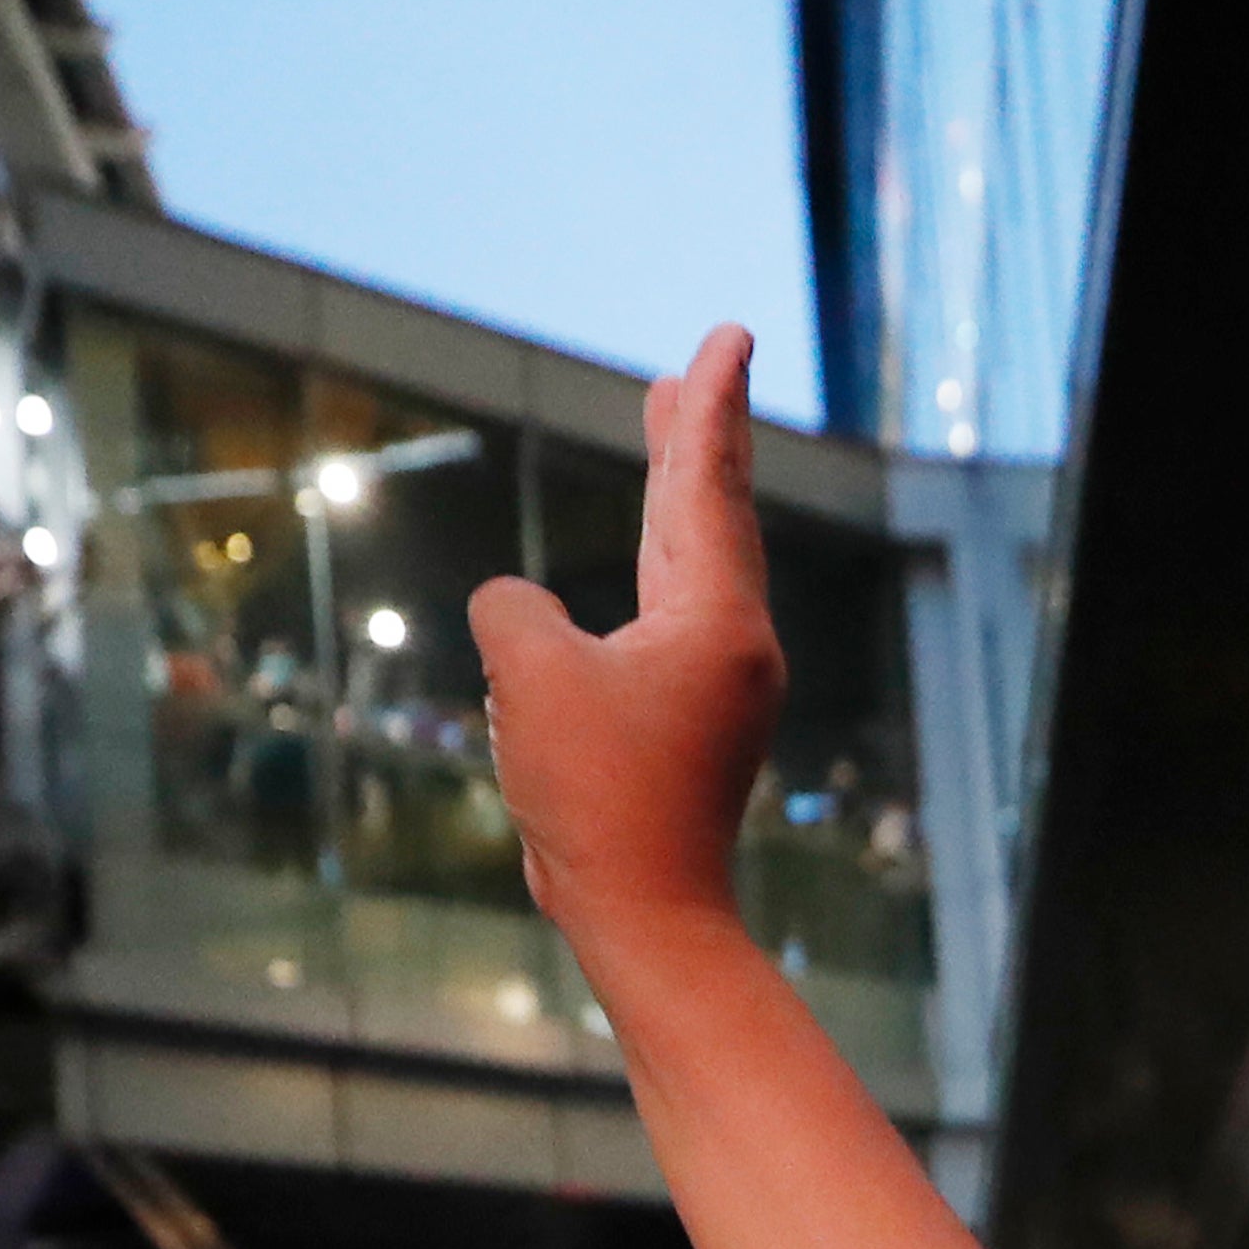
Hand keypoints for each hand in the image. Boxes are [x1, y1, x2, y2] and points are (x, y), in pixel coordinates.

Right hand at [476, 326, 785, 946]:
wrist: (645, 913)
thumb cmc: (596, 797)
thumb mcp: (530, 678)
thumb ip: (515, 613)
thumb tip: (517, 608)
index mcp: (717, 620)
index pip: (709, 486)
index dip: (711, 404)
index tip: (731, 335)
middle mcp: (734, 642)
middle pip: (711, 512)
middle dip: (698, 435)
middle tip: (697, 367)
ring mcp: (717, 683)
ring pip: (693, 561)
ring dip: (678, 493)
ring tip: (668, 429)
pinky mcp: (691, 719)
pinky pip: (669, 615)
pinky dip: (655, 565)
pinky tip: (642, 560)